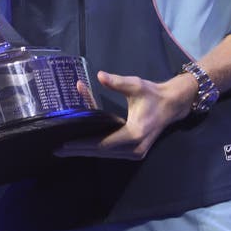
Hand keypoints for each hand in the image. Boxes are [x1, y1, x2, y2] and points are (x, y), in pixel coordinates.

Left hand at [54, 70, 196, 160]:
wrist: (172, 104)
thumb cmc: (153, 94)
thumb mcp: (136, 85)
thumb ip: (117, 82)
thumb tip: (99, 76)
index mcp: (134, 133)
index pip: (103, 143)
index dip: (83, 144)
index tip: (65, 143)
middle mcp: (134, 148)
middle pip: (101, 152)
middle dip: (79, 150)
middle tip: (57, 149)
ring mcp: (136, 153)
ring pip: (106, 154)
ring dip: (86, 151)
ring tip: (65, 149)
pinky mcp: (135, 151)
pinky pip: (112, 152)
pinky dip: (96, 148)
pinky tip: (82, 145)